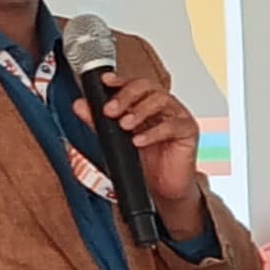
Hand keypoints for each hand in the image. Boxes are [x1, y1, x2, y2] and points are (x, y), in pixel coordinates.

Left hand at [92, 67, 204, 230]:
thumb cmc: (145, 162)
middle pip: (147, 87)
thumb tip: (80, 106)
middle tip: (110, 110)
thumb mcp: (116, 141)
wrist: (163, 190)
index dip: (119, 80)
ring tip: (124, 125)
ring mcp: (176, 116)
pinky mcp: (188, 131)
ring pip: (160, 100)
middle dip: (126, 96)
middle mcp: (162, 105)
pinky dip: (153, 132)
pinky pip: (172, 126)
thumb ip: (98, 123)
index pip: (133, 84)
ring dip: (139, 111)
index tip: (105, 82)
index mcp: (145, 103)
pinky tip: (139, 141)